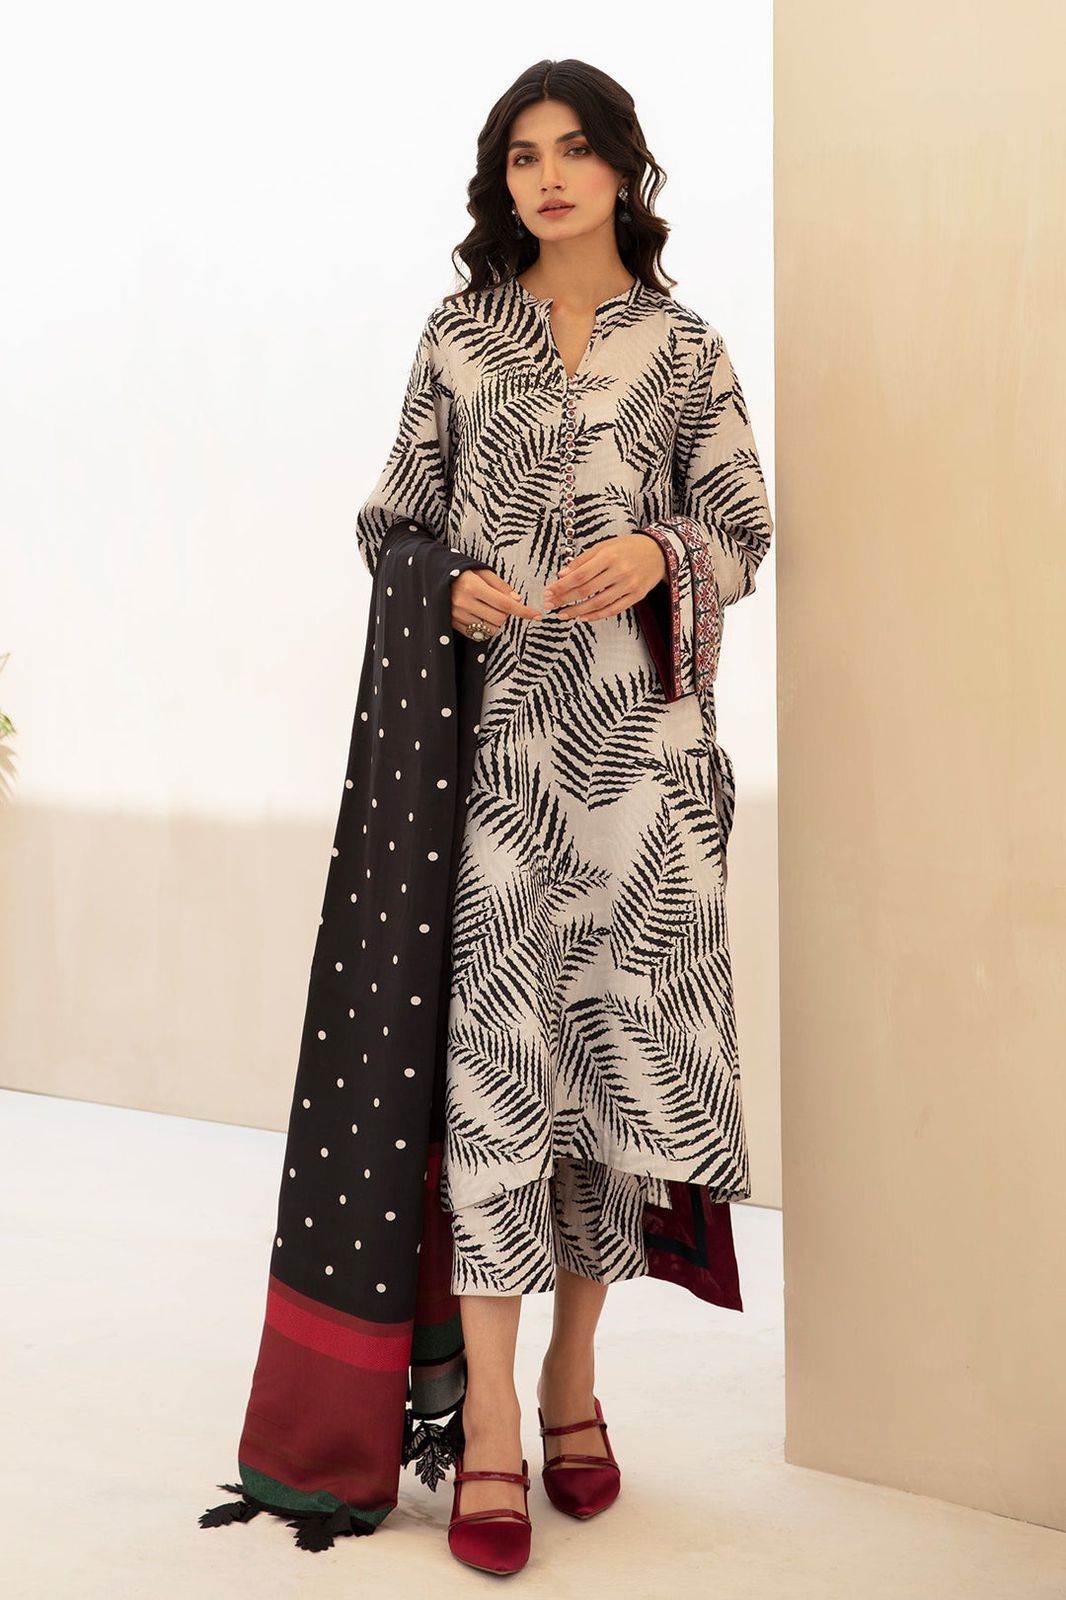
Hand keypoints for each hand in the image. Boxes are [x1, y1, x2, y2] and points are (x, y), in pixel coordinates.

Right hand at [451, 567, 540, 637]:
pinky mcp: (453, 624)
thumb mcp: (482, 571)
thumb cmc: (462, 572)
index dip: (523, 611)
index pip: (505, 604)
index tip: (536, 615)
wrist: (434, 577)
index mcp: (473, 586)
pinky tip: (478, 615)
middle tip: (499, 604)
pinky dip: (484, 627)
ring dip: (495, 621)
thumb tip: (517, 600)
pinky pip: (478, 634)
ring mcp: (457, 615)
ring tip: (486, 608)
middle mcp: (464, 602)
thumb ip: (500, 586)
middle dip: (506, 614)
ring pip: (490, 629)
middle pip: (500, 619)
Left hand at [543, 533, 666, 620]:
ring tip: (563, 615)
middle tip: (550, 605)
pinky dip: (596, 615)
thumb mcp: (604, 546)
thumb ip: (583, 560)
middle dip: (565, 599)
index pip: (579, 575)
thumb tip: (562, 575)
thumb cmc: (628, 547)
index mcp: (609, 556)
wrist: (659, 552)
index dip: (561, 586)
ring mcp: (629, 585)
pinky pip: (613, 609)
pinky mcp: (637, 596)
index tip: (548, 592)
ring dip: (577, 611)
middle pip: (586, 590)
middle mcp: (619, 571)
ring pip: (598, 603)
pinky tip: (583, 617)